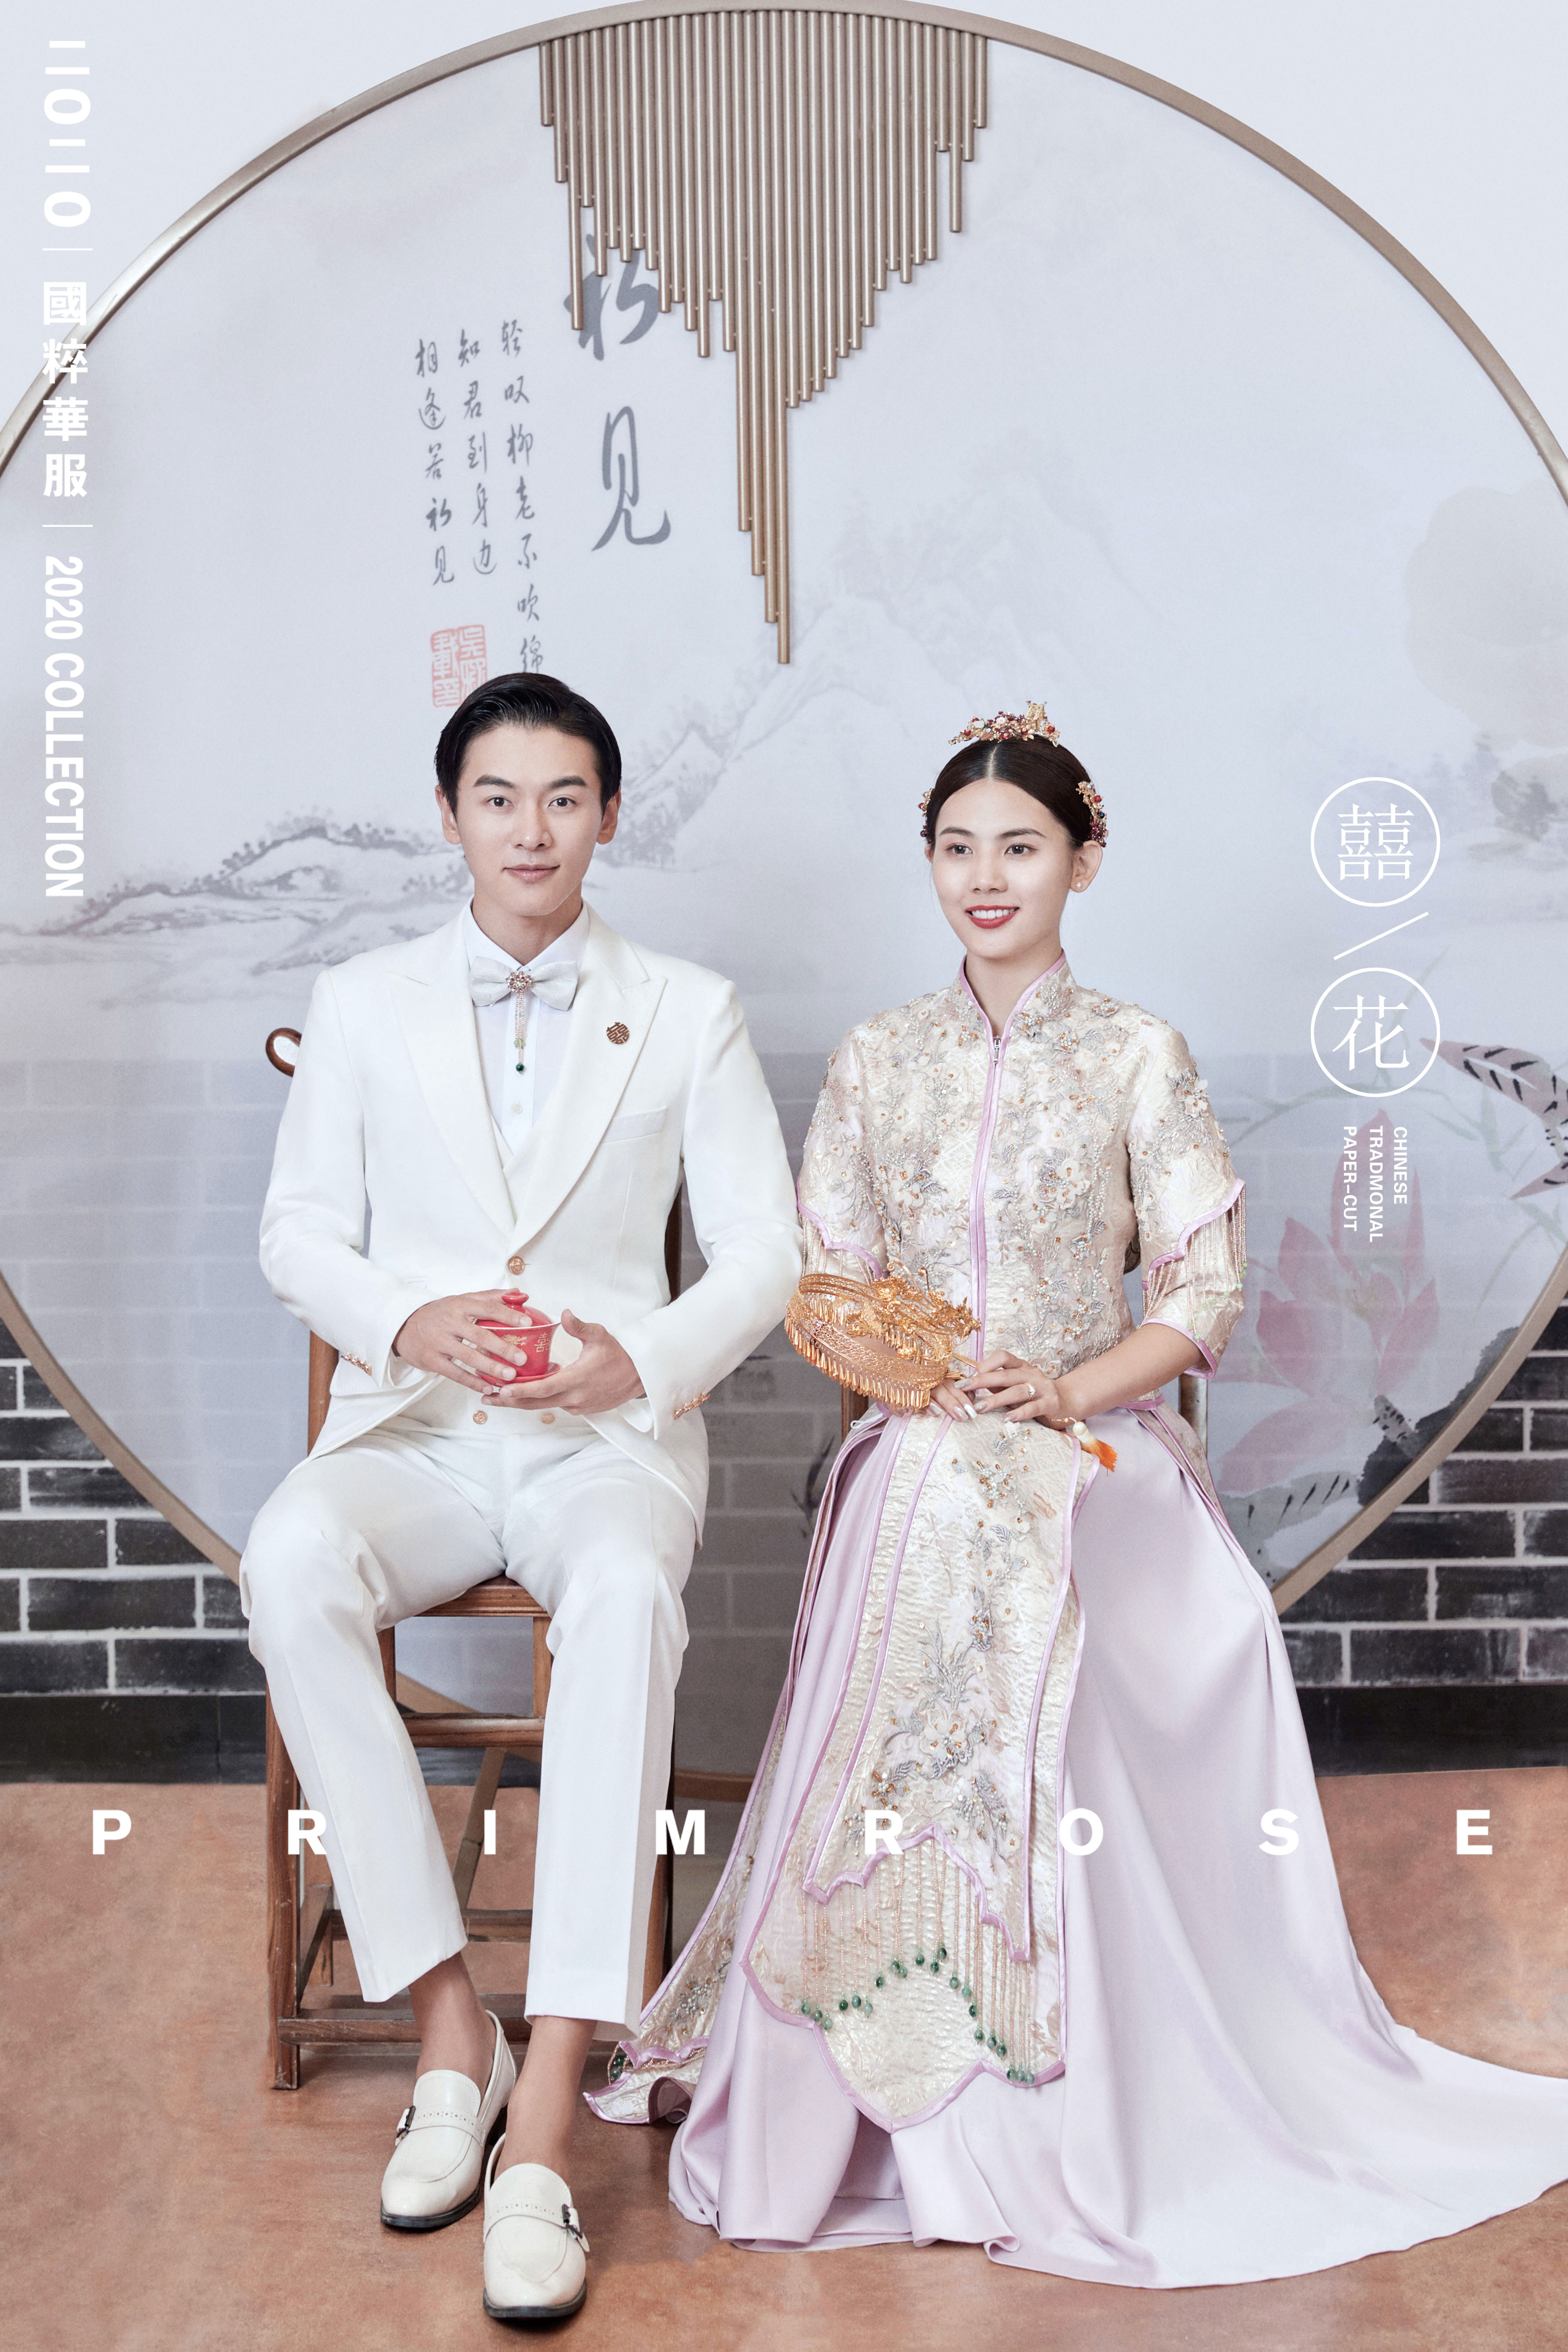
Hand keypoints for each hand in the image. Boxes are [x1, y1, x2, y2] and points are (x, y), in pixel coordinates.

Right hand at [391, 1291, 542, 1395]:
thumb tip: (520, 1293)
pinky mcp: (432, 1360)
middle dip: (503, 1348)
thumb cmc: (440, 1313)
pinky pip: (455, 1373)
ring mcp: (440, 1342)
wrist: (404, 1326)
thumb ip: (491, 1297)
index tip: (528, 1323)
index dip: (508, 1315)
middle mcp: (450, 1322)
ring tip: (509, 1376)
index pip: (488, 1308)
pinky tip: (488, 1389)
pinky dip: (472, 1382)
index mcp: (460, 1305)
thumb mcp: (462, 1300)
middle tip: (522, 1358)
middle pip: (480, 1335)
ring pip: (468, 1356)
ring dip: (490, 1368)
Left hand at [489, 1309, 644, 1414]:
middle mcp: (575, 1397)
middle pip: (536, 1404)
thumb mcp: (599, 1335)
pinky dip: (541, 1399)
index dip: (519, 1391)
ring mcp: (578, 1406)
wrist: (640, 1375)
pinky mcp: (581, 1409)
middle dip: (510, 1401)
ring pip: (544, 1406)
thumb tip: (565, 1314)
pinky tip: (529, 1390)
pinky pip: (556, 1405)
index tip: (501, 1390)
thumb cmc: (620, 1354)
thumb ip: (579, 1327)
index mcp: (576, 1380)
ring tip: (501, 1394)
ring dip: (523, 1401)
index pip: (542, 1389)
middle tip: (488, 1397)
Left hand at [959, 1351, 1066, 1424]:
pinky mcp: (1051, 1403)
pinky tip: (1007, 1419)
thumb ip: (997, 1384)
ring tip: (980, 1408)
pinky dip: (1020, 1413)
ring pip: (1017, 1391)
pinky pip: (1034, 1407)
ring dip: (997, 1399)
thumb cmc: (1035, 1393)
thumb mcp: (1016, 1385)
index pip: (1003, 1356)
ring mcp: (1042, 1388)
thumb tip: (971, 1384)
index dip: (986, 1364)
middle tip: (964, 1388)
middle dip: (982, 1381)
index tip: (969, 1375)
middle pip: (1005, 1374)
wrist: (1067, 1400)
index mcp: (1021, 1366)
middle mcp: (1031, 1374)